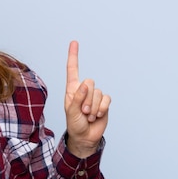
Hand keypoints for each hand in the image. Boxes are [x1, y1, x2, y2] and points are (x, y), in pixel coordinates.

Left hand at [64, 41, 110, 157]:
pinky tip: (97, 116)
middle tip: (82, 112)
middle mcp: (83, 90)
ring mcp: (94, 96)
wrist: (85, 136)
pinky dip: (101, 109)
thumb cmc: (74, 124)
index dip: (73, 56)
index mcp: (72, 89)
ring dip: (93, 107)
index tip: (74, 42)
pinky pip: (106, 99)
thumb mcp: (71, 112)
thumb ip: (76, 98)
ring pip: (98, 93)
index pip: (72, 70)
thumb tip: (85, 84)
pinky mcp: (104, 103)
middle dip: (86, 99)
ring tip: (88, 116)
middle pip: (90, 82)